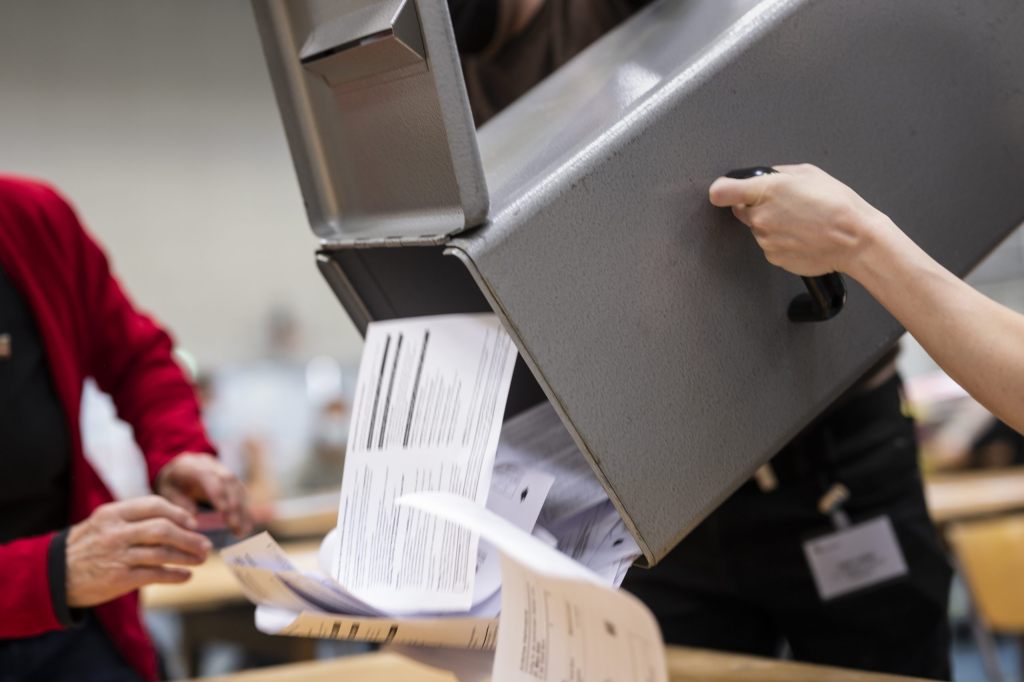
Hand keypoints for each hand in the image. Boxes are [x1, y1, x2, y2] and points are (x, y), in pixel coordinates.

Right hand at [66, 496, 209, 607]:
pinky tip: (185, 576)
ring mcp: (118, 556)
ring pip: (162, 553)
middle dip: (189, 537)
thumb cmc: (86, 546)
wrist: (54, 575)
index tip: (193, 522)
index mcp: (114, 513)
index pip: (154, 505)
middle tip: (205, 544)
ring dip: (186, 556)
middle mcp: (116, 532)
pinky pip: (154, 575)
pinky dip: (174, 575)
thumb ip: (133, 519)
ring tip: (200, 559)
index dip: (178, 513)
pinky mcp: (118, 579)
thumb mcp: (103, 523)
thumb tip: (175, 521)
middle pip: (163, 529)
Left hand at [156, 453, 251, 535]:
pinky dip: (245, 510)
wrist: (180, 466)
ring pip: (238, 487)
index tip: (224, 511)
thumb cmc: (172, 482)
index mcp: (192, 465)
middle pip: (228, 481)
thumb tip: (194, 518)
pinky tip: (245, 526)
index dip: (218, 492)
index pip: (208, 476)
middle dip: (233, 503)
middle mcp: (212, 465)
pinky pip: (242, 494)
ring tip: (241, 530)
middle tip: (234, 524)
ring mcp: (224, 472)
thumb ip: (179, 502)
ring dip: (242, 509)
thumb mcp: (167, 491)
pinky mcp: (232, 481)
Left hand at [709, 164, 892, 276]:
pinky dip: (781, 241)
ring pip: (758, 229)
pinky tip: (802, 235)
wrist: (855, 240)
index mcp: (765, 191)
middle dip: (756, 206)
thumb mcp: (808, 173)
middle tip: (785, 205)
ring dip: (772, 224)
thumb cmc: (838, 206)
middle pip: (741, 210)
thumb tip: (768, 176)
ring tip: (801, 221)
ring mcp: (765, 239)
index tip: (725, 191)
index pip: (722, 192)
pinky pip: (769, 245)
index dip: (722, 190)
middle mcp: (760, 217)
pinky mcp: (773, 257)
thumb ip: (779, 173)